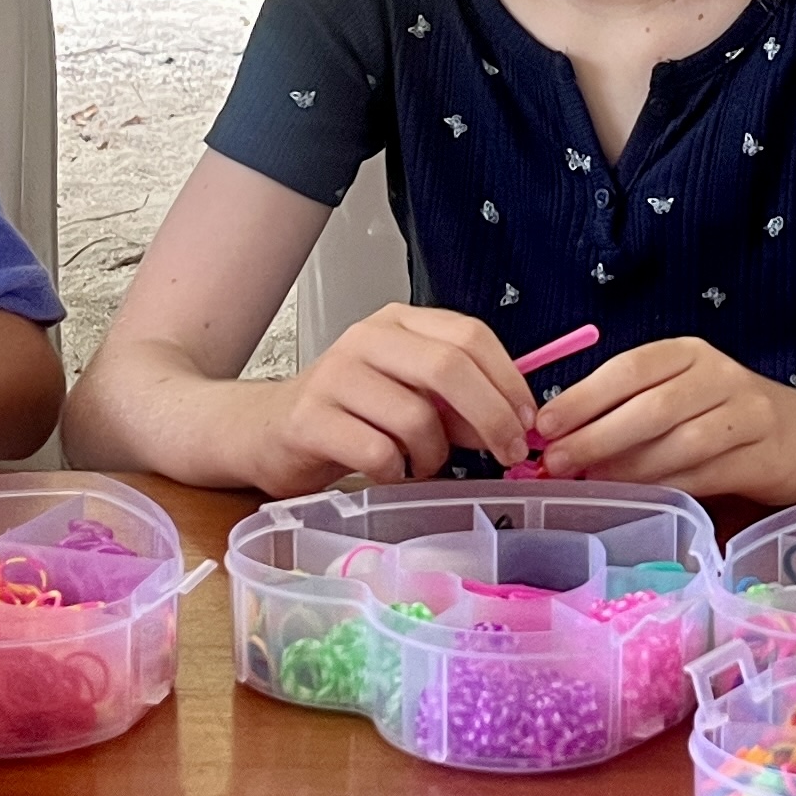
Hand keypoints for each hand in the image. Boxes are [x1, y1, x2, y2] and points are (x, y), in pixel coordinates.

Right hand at [266, 305, 535, 488]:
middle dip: (490, 417)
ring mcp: (334, 377)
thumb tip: (516, 424)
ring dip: (434, 455)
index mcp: (398, 322)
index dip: (508, 381)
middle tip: (507, 453)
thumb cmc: (350, 414)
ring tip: (421, 464)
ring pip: (416, 417)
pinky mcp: (310, 420)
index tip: (527, 420)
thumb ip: (460, 403)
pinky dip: (396, 472)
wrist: (268, 431)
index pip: (470, 336)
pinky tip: (388, 472)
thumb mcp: (412, 396)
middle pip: (449, 368)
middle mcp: (366, 340)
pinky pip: (378, 453)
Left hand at [527, 338, 795, 501]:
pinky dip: (669, 486)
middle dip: (597, 436)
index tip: (543, 425)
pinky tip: (642, 496)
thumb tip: (556, 438)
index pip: (629, 367)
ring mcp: (747, 413)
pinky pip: (708, 473)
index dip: (583, 396)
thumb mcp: (677, 397)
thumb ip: (625, 411)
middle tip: (556, 463)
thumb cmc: (722, 418)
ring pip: (678, 442)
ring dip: (629, 467)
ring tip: (592, 482)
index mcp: (687, 353)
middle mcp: (718, 374)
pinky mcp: (765, 454)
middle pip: (650, 405)